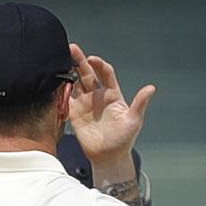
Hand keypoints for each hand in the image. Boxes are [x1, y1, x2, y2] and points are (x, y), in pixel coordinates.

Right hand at [67, 43, 155, 177]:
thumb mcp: (134, 120)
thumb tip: (151, 88)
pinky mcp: (73, 112)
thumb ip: (140, 103)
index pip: (105, 73)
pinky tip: (54, 80)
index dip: (99, 64)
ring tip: (59, 60)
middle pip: (87, 73)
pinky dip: (59, 89)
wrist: (109, 157)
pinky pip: (65, 97)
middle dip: (80, 60)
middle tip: (72, 48)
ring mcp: (84, 103)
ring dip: (67, 71)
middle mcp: (97, 96)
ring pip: (74, 82)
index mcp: (112, 95)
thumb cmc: (124, 140)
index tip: (92, 60)